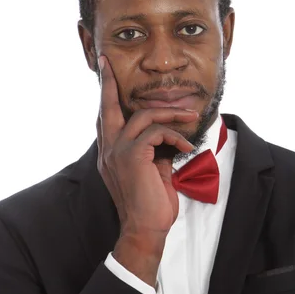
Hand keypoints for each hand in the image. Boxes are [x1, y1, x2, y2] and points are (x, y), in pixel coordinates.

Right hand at [96, 55, 198, 242]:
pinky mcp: (132, 155)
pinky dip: (175, 135)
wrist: (145, 230)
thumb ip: (153, 149)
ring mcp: (117, 151)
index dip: (105, 96)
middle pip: (106, 106)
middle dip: (107, 82)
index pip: (105, 117)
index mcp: (110, 152)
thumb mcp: (151, 171)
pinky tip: (186, 146)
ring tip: (189, 116)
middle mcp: (108, 148)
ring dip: (169, 113)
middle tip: (107, 63)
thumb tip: (166, 135)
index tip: (105, 74)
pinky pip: (156, 131)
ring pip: (142, 115)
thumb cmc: (150, 204)